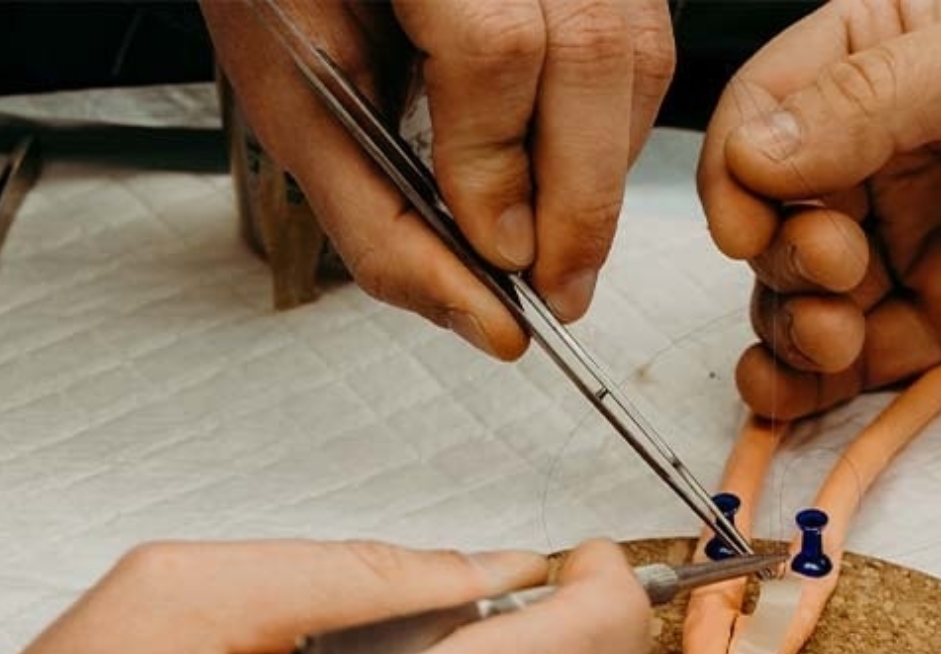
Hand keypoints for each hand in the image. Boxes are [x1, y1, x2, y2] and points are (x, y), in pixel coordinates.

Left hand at [203, 0, 675, 353]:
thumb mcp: (296, 101)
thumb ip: (379, 217)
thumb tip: (484, 319)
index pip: (494, 46)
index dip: (501, 163)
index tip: (499, 257)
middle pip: (593, 53)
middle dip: (582, 198)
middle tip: (553, 290)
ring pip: (636, 56)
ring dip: (604, 170)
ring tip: (555, 240)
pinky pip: (643, 46)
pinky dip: (611, 128)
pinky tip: (563, 170)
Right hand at [698, 0, 940, 417]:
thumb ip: (881, 96)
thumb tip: (759, 150)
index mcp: (889, 53)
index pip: (768, 106)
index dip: (742, 167)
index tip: (755, 217)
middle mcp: (887, 146)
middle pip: (771, 210)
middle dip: (780, 251)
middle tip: (839, 266)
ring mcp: (911, 237)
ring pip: (795, 290)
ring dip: (786, 321)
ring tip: (838, 331)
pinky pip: (845, 359)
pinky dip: (799, 384)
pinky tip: (786, 390)